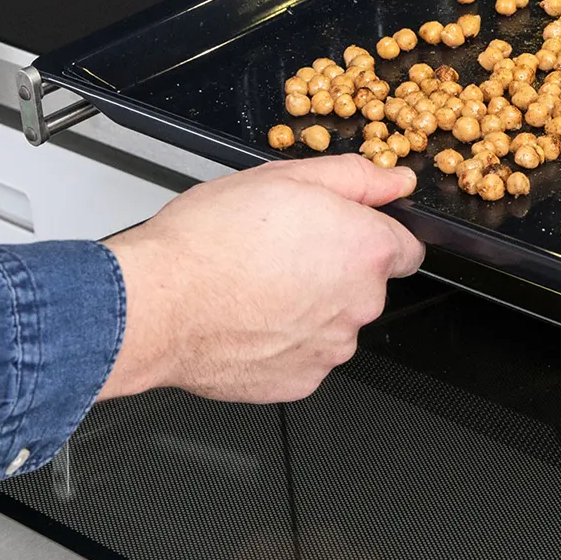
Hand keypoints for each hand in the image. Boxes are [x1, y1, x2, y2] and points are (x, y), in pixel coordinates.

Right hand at [100, 156, 423, 403]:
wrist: (154, 305)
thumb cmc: (211, 241)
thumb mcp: (288, 178)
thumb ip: (356, 178)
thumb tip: (396, 182)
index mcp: (366, 251)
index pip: (406, 246)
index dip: (373, 235)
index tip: (343, 234)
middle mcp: (360, 304)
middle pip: (367, 286)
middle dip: (337, 270)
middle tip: (285, 253)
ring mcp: (331, 348)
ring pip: (335, 322)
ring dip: (311, 307)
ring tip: (259, 286)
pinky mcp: (300, 381)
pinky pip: (305, 356)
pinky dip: (285, 342)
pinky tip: (251, 319)